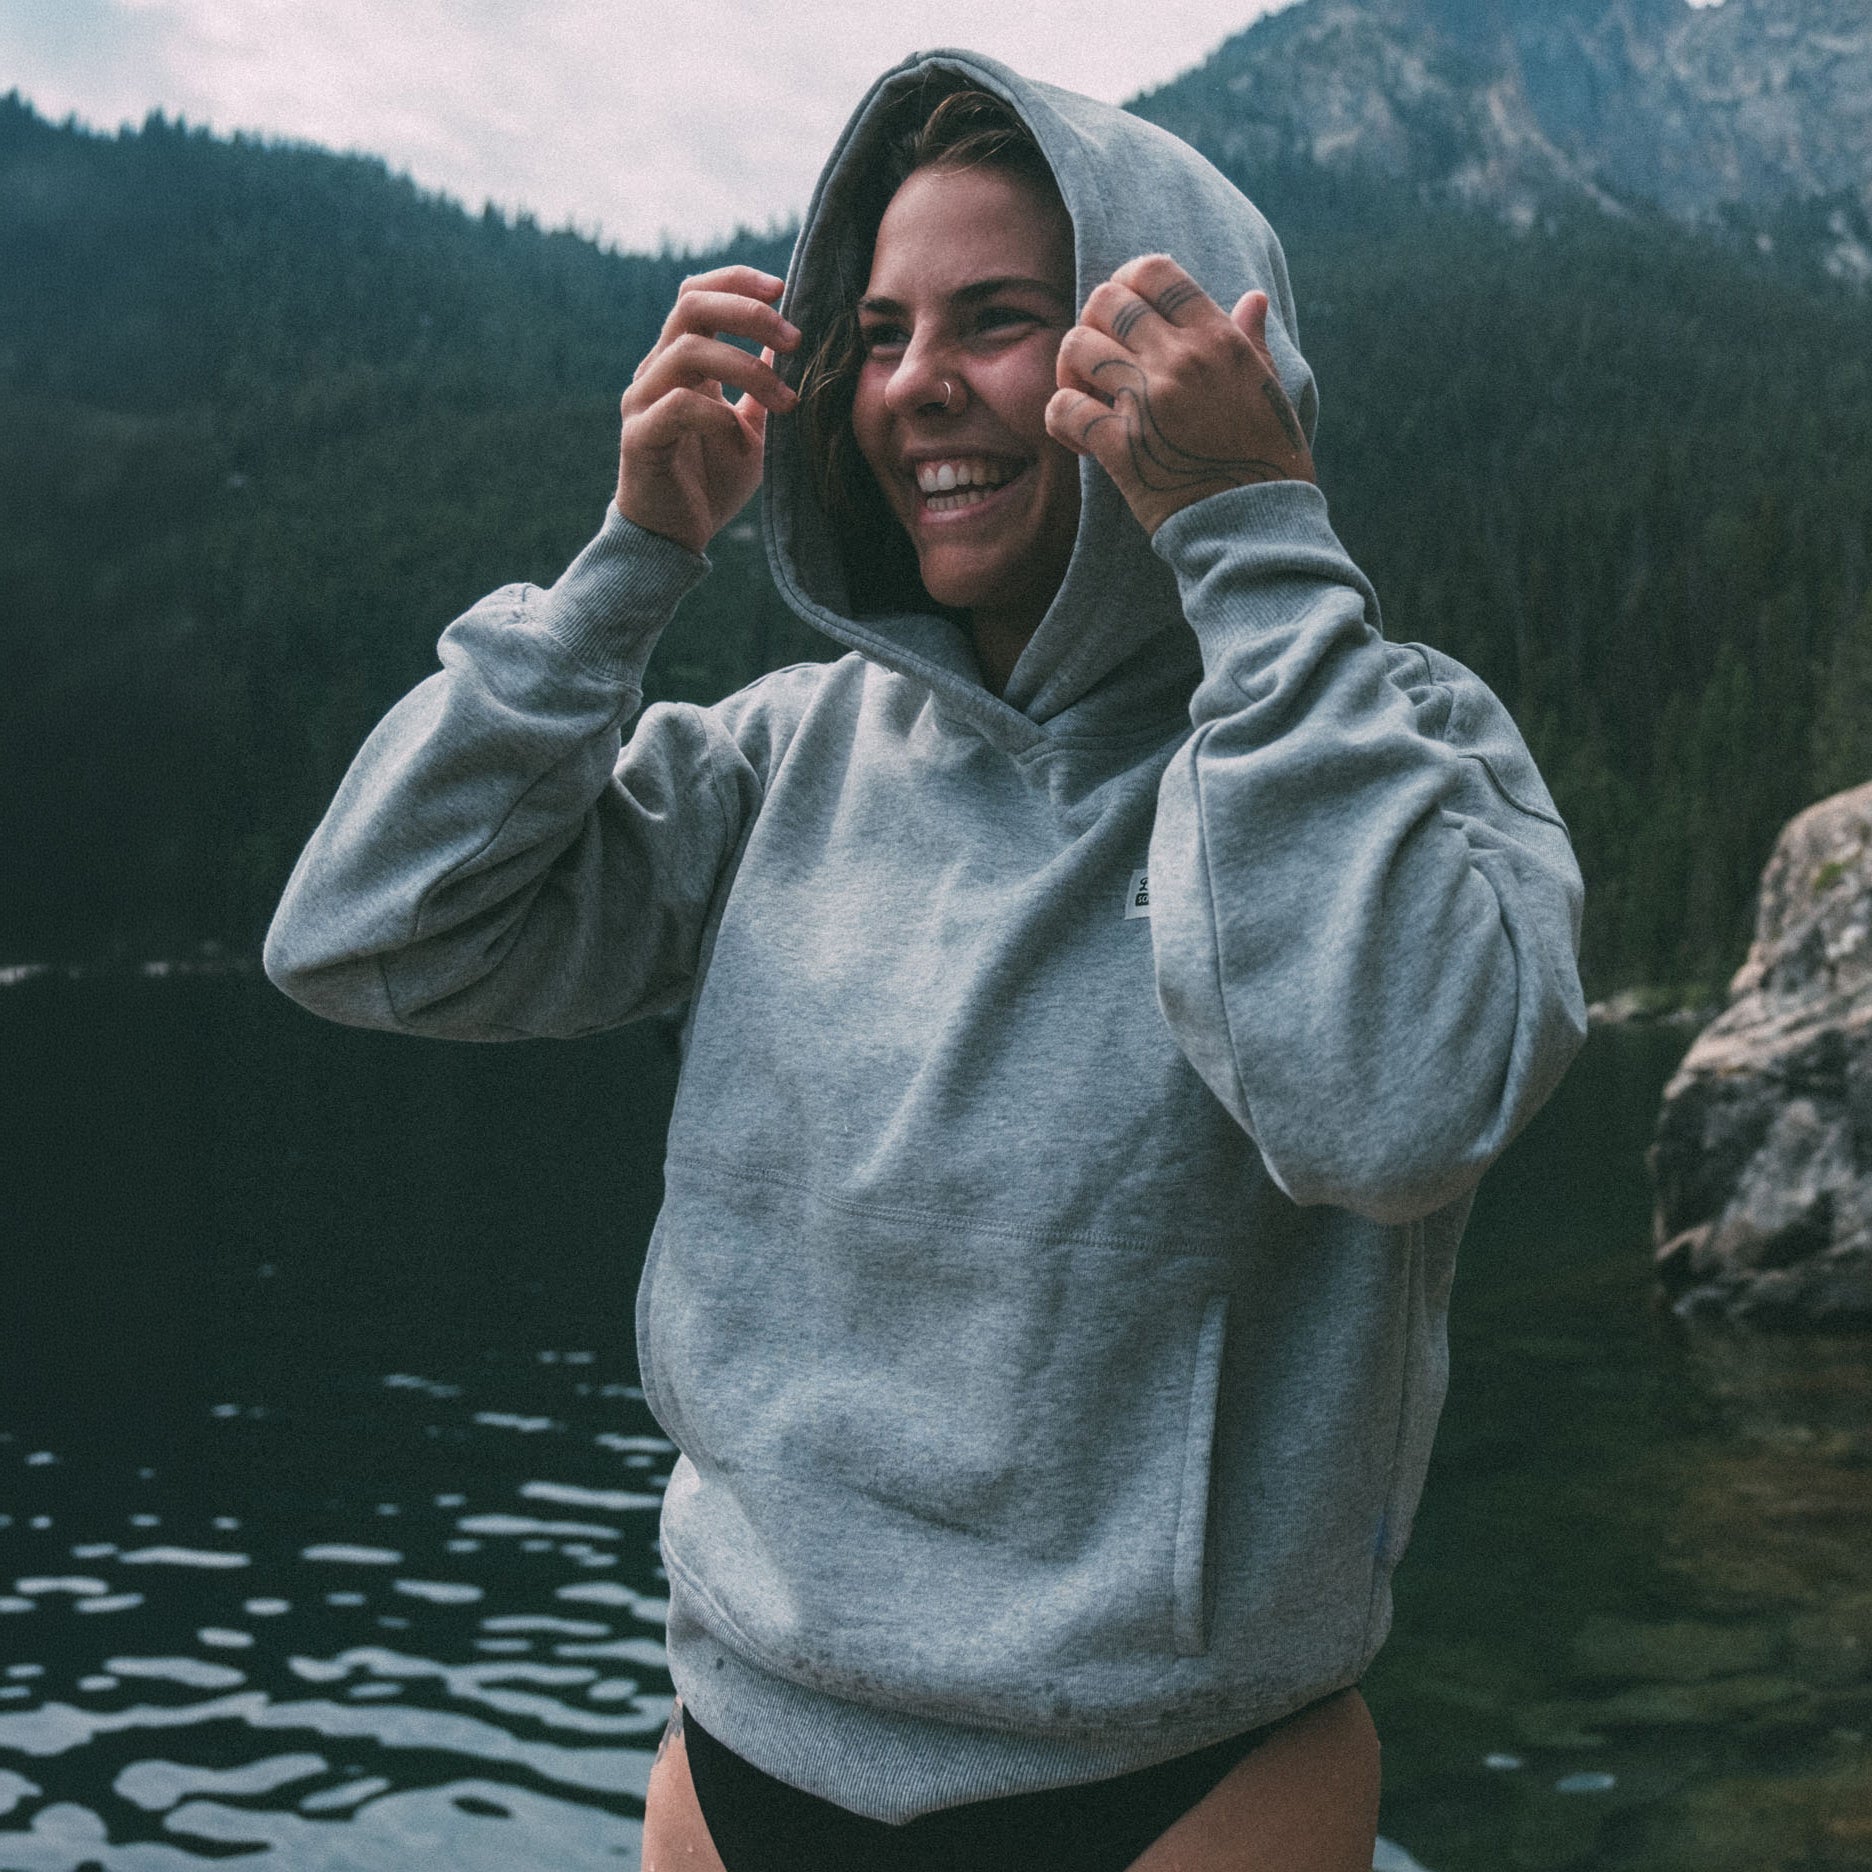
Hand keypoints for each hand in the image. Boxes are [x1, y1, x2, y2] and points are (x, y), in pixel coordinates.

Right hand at [616, 266, 799, 555]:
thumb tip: (787, 341)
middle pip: (691, 306)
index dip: (736, 281)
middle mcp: (657, 371)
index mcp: (682, 361)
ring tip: (787, 402)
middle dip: (749, 312)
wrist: (675, 537)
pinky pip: (678, 406)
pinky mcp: (640, 437)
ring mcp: (643, 401)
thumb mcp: (750, 427)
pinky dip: (719, 418)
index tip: (783, 289)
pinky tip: (742, 443)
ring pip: (687, 350)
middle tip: (796, 340)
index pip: (698, 294)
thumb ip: (763, 386)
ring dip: (747, 368)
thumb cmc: (712, 481)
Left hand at [1046, 254, 1313, 536]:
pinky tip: (1080, 436)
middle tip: (1101, 360)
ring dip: (1071, 369)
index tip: (1126, 318)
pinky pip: (1062, 408)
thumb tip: (1253, 298)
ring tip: (1087, 395)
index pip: (1154, 270)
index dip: (1126, 284)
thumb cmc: (1267, 460)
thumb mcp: (1271, 391)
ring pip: (1076, 346)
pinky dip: (1060, 418)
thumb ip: (1251, 342)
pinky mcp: (1121, 448)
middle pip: (1105, 300)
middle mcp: (1181, 359)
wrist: (1256, 525)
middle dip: (1093, 324)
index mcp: (1218, 338)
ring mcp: (1148, 401)